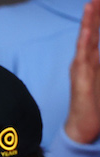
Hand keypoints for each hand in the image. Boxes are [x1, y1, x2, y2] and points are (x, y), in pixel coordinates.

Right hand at [64, 0, 99, 144]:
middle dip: (95, 14)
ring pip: (86, 40)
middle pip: (92, 32)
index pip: (98, 33)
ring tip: (90, 5)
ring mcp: (81, 67)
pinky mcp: (80, 77)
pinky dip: (83, 43)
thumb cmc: (95, 104)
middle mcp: (86, 60)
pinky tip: (86, 31)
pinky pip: (82, 57)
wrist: (84, 124)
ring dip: (88, 22)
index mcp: (94, 59)